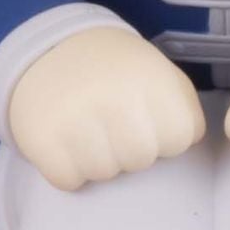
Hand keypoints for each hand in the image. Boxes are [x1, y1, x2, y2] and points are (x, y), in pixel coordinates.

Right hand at [0, 20, 205, 186]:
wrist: (46, 49)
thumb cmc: (114, 70)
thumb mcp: (158, 71)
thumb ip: (183, 105)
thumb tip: (187, 140)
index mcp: (151, 79)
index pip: (182, 138)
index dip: (166, 134)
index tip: (147, 119)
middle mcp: (115, 99)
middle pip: (142, 159)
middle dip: (131, 149)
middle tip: (113, 126)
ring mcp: (75, 120)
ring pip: (105, 173)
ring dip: (99, 160)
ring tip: (88, 131)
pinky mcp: (42, 141)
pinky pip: (68, 180)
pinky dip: (67, 168)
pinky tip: (65, 141)